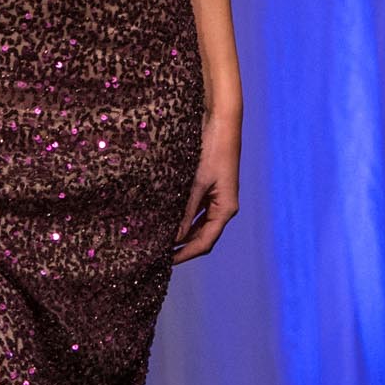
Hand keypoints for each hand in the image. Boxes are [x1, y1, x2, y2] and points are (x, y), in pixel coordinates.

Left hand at [173, 112, 241, 264]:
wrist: (220, 122)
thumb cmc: (212, 150)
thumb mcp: (195, 183)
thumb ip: (185, 212)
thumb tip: (172, 238)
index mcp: (226, 209)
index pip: (204, 242)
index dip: (185, 254)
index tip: (165, 262)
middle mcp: (224, 206)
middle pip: (203, 236)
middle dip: (182, 247)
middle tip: (158, 254)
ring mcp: (218, 197)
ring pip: (199, 224)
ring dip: (182, 234)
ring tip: (160, 241)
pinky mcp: (210, 187)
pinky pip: (197, 210)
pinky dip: (183, 218)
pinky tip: (167, 220)